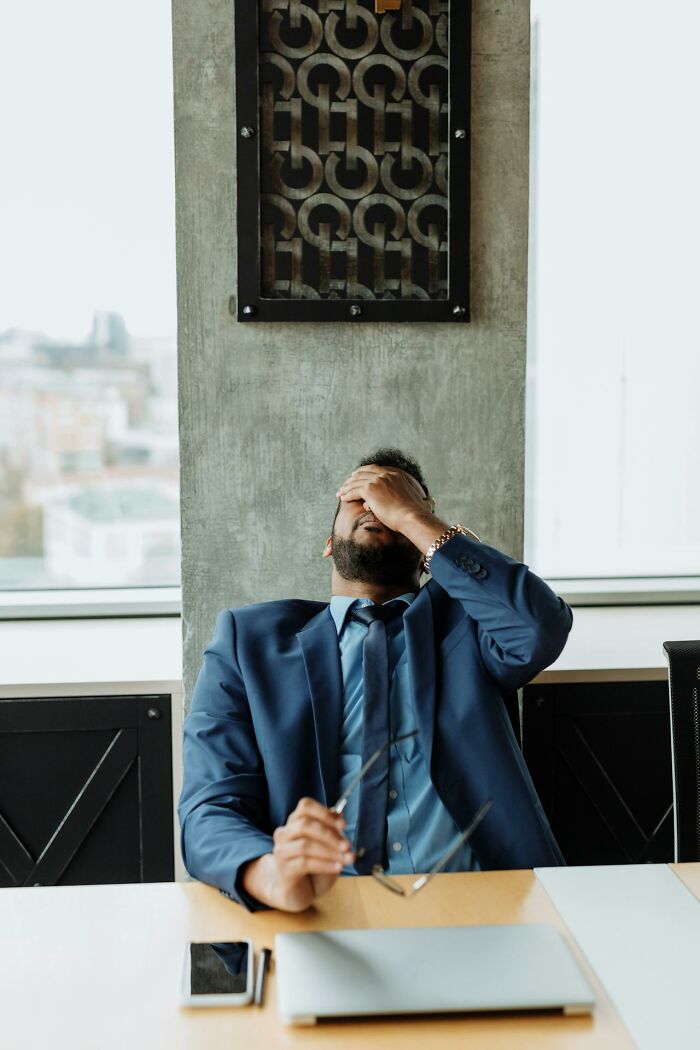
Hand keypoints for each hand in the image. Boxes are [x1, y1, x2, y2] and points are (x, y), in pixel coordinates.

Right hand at [242, 797, 354, 911]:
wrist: (297, 893)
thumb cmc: (314, 866)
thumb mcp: (327, 846)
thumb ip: (332, 831)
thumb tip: (340, 817)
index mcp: (294, 822)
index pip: (305, 806)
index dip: (325, 813)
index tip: (343, 825)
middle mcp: (284, 834)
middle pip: (304, 824)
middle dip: (330, 834)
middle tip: (347, 846)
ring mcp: (281, 852)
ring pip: (305, 845)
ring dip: (330, 851)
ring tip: (347, 859)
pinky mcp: (284, 870)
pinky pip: (304, 863)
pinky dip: (325, 864)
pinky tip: (338, 867)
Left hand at [336, 464, 433, 535]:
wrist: (413, 517)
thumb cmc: (419, 514)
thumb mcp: (422, 503)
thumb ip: (424, 500)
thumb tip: (431, 500)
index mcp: (397, 475)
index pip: (376, 469)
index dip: (365, 472)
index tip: (358, 476)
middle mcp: (387, 474)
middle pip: (364, 472)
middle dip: (353, 478)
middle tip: (346, 483)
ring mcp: (378, 480)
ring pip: (356, 481)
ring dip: (347, 487)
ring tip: (340, 493)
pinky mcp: (370, 489)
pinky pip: (354, 490)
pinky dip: (347, 494)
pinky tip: (342, 498)